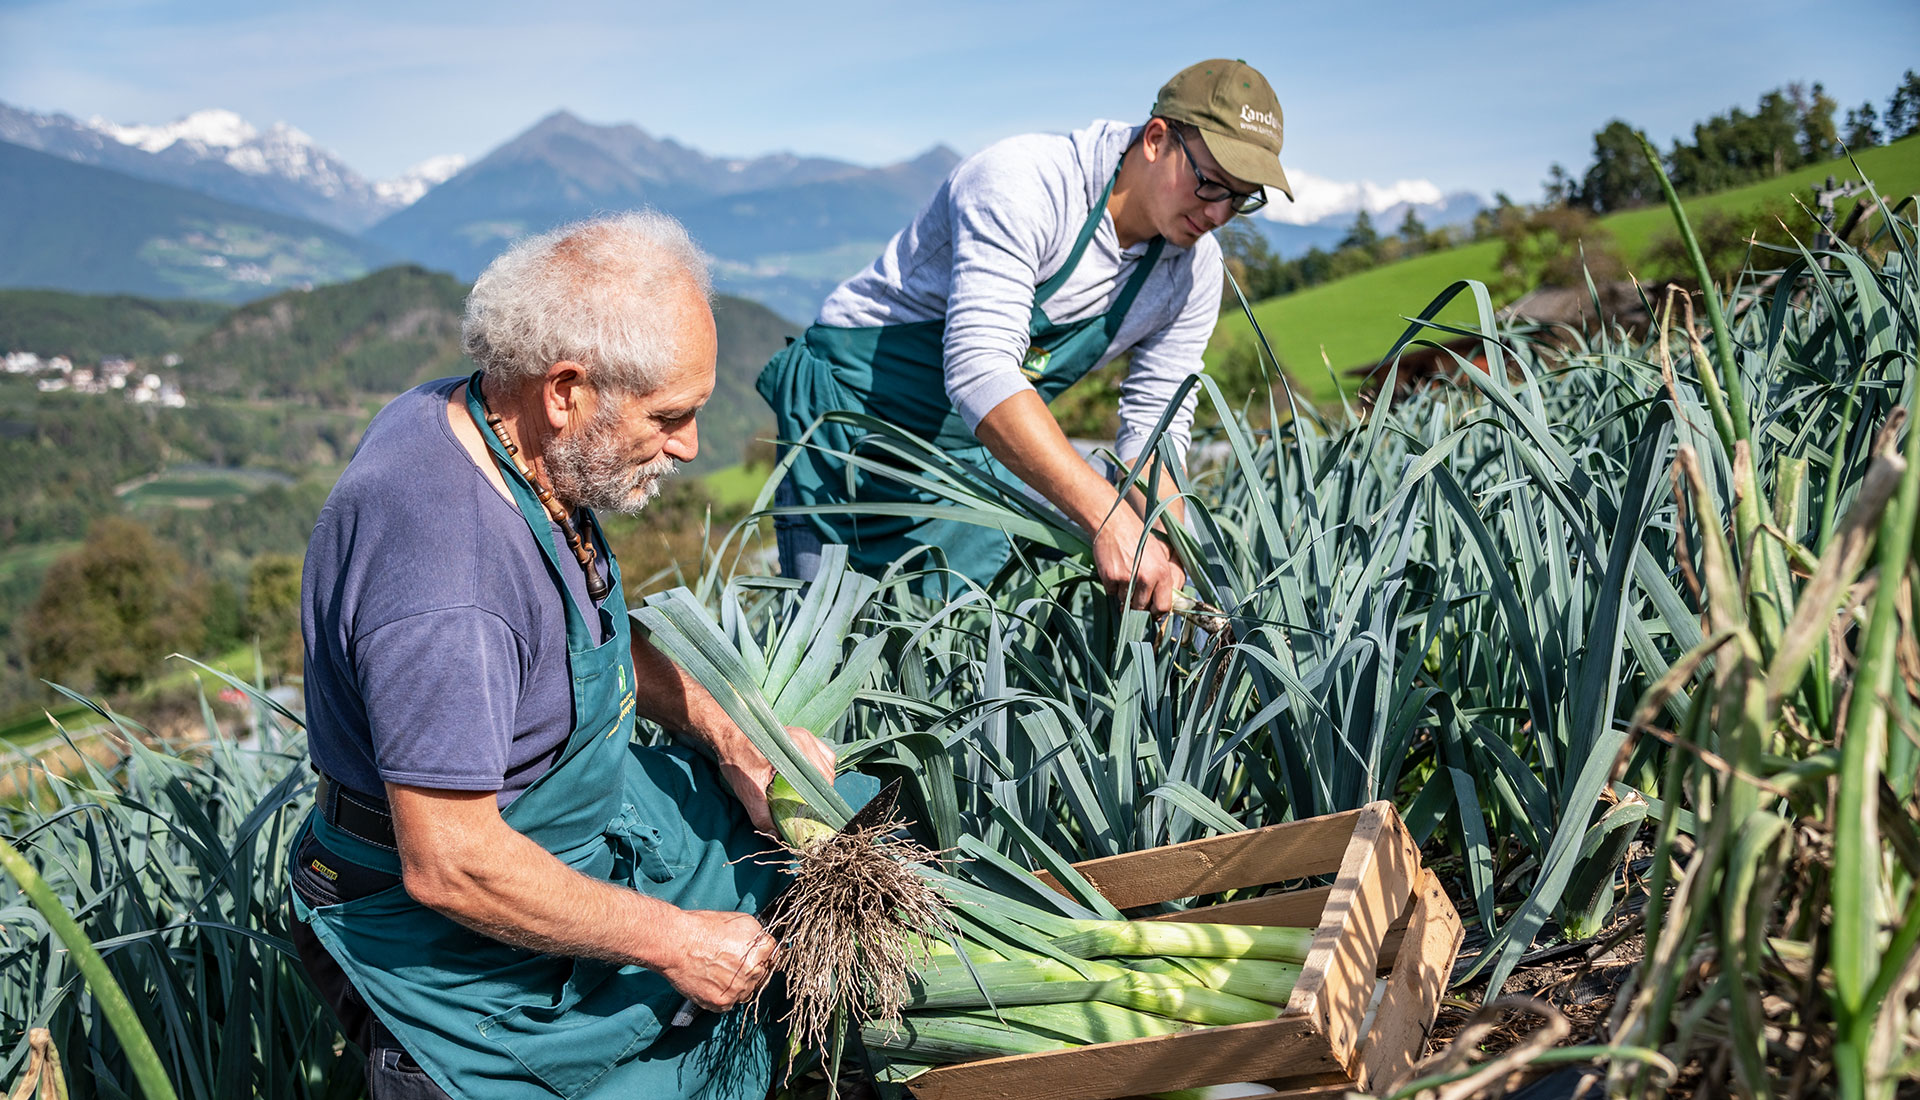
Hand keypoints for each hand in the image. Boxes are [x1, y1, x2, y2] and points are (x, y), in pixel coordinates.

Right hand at [655, 909, 776, 1011]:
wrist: (676, 944)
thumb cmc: (704, 928)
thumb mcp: (741, 921)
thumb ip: (759, 935)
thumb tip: (766, 945)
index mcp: (761, 950)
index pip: (773, 957)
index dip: (762, 955)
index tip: (754, 956)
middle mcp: (753, 972)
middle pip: (760, 976)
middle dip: (749, 970)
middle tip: (731, 963)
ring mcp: (738, 989)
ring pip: (745, 991)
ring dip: (737, 985)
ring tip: (718, 972)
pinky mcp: (722, 1002)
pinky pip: (729, 1003)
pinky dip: (722, 995)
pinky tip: (711, 982)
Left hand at [720, 726, 837, 833]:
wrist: (727, 735)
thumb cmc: (736, 758)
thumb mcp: (747, 790)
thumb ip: (761, 815)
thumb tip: (775, 835)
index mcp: (794, 749)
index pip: (820, 778)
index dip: (819, 799)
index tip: (814, 815)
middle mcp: (804, 739)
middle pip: (826, 772)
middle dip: (822, 792)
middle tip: (811, 810)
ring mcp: (805, 735)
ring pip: (827, 763)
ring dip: (822, 781)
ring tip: (811, 797)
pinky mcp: (802, 736)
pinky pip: (822, 755)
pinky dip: (820, 769)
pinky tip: (809, 782)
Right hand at [1092, 509, 1185, 615]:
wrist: (1114, 523)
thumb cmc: (1138, 538)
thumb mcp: (1159, 556)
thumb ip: (1161, 580)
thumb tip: (1160, 606)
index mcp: (1162, 573)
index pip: (1163, 607)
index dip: (1156, 612)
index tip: (1151, 611)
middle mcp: (1146, 578)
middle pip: (1141, 608)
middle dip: (1137, 604)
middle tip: (1133, 593)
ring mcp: (1127, 579)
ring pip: (1125, 602)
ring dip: (1123, 594)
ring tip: (1124, 574)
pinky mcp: (1111, 577)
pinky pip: (1111, 592)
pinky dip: (1112, 586)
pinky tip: (1114, 570)